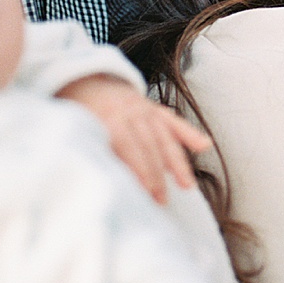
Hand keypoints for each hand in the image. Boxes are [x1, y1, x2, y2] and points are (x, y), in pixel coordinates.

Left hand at [58, 75, 211, 203]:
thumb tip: (106, 178)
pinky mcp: (153, 108)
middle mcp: (130, 112)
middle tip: (162, 200)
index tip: (146, 192)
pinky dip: (189, 134)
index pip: (129, 148)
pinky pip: (174, 122)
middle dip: (157, 175)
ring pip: (165, 137)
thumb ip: (95, 149)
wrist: (85, 81)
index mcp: (110, 118)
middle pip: (149, 146)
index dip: (140, 170)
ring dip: (177, 163)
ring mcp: (144, 109)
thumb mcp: (79, 129)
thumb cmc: (80, 113)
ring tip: (187, 185)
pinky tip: (204, 145)